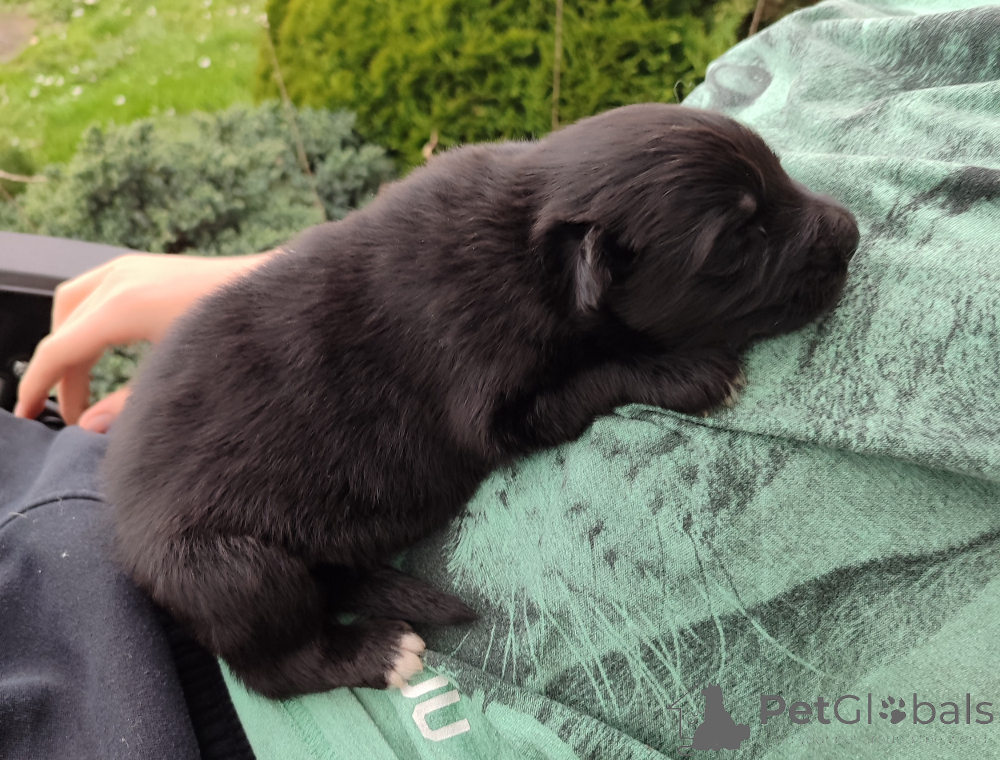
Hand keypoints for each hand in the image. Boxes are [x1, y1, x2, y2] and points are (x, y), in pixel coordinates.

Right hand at [14, 251, 274, 430]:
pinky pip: (97, 293)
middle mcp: (121, 278)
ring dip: (71, 343)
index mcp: (123, 305)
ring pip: (73, 304)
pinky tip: (105, 355)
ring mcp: (133, 266)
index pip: (57, 349)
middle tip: (67, 409)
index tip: (28, 415)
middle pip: (60, 324)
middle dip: (57, 369)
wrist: (281, 297)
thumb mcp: (181, 378)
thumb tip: (87, 427)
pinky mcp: (148, 265)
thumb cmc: (243, 338)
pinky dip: (88, 323)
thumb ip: (130, 405)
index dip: (37, 387)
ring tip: (84, 387)